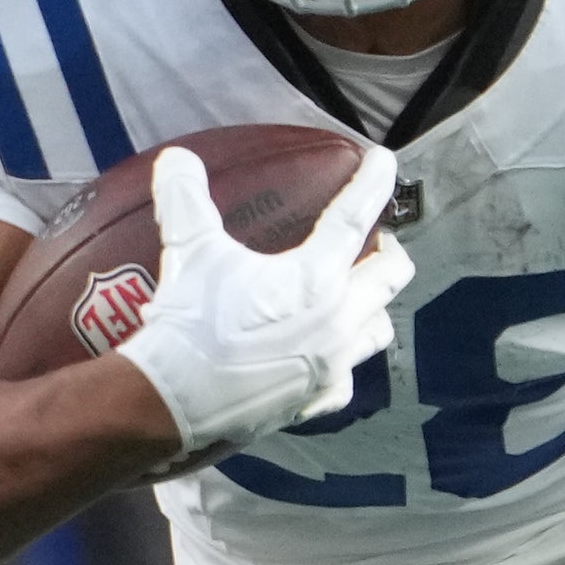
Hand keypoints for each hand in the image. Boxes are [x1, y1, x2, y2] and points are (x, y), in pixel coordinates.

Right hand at [117, 139, 407, 450]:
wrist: (175, 405)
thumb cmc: (191, 325)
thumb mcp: (189, 253)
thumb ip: (185, 199)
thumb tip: (175, 159)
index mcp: (315, 278)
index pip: (354, 218)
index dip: (372, 184)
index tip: (385, 162)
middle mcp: (337, 321)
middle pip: (390, 277)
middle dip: (389, 253)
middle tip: (376, 242)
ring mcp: (331, 366)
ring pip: (377, 330)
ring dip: (374, 307)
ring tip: (358, 297)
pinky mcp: (314, 402)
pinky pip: (345, 379)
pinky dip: (342, 362)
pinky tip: (325, 357)